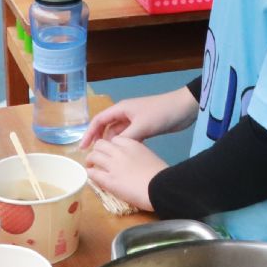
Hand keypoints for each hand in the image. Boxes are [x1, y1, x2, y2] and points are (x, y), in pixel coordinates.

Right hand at [80, 87, 196, 147]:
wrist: (184, 108)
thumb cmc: (161, 113)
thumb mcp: (142, 126)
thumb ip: (125, 138)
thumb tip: (111, 149)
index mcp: (121, 109)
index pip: (98, 120)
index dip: (89, 133)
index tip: (83, 148)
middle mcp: (125, 114)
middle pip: (106, 127)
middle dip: (99, 140)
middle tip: (94, 156)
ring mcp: (134, 120)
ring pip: (117, 133)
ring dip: (112, 144)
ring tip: (106, 159)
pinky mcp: (144, 127)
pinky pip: (128, 136)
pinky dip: (124, 144)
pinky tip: (123, 155)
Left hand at [85, 137, 167, 211]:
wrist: (160, 187)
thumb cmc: (160, 174)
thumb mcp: (149, 157)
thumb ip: (138, 155)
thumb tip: (133, 161)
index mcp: (132, 144)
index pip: (115, 139)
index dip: (111, 145)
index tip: (112, 152)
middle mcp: (119, 152)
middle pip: (100, 144)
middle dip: (97, 150)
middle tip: (98, 158)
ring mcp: (112, 165)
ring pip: (93, 156)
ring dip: (90, 161)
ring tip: (91, 166)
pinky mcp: (108, 180)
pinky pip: (93, 173)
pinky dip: (90, 174)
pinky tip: (92, 177)